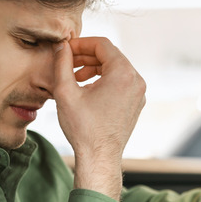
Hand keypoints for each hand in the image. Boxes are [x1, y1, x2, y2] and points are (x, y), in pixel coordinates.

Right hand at [52, 37, 145, 199]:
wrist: (99, 157)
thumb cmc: (83, 128)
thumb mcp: (65, 92)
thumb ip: (62, 64)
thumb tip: (61, 46)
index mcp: (123, 73)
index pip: (102, 44)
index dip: (81, 44)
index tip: (65, 50)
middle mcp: (136, 80)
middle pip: (110, 55)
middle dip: (87, 56)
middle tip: (68, 63)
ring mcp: (139, 93)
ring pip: (115, 68)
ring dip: (94, 68)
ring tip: (75, 79)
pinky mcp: (136, 103)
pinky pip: (121, 82)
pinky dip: (104, 80)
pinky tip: (87, 91)